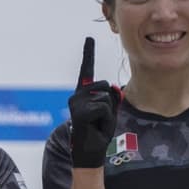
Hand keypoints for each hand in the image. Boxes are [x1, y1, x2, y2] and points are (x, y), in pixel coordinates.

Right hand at [67, 37, 120, 167]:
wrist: (90, 150)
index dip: (88, 53)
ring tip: (97, 123)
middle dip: (110, 103)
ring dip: (108, 112)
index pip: (87, 71)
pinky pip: (103, 107)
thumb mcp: (110, 110)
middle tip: (100, 119)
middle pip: (105, 86)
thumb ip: (112, 96)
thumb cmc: (98, 130)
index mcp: (83, 93)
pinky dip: (105, 118)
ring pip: (105, 97)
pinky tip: (95, 126)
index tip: (89, 38)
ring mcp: (76, 102)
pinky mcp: (79, 111)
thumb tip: (112, 87)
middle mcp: (77, 95)